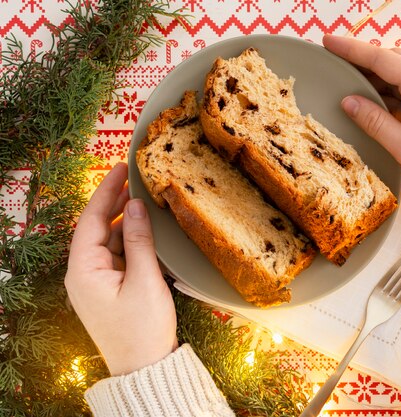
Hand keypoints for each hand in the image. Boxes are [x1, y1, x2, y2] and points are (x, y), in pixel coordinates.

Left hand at [65, 163, 177, 375]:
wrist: (145, 367)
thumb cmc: (143, 328)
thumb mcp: (145, 280)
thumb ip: (140, 240)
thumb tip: (136, 205)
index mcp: (83, 271)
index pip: (90, 219)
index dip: (106, 191)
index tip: (121, 168)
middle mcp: (84, 274)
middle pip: (97, 228)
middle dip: (114, 202)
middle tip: (134, 176)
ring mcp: (96, 282)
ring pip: (108, 240)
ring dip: (124, 220)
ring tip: (143, 197)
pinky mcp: (109, 288)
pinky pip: (117, 255)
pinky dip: (130, 239)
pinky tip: (144, 228)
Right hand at [323, 35, 400, 212]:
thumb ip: (376, 123)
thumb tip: (348, 101)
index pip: (384, 60)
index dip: (353, 50)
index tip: (328, 42)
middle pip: (395, 60)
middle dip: (363, 58)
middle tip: (334, 60)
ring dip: (377, 76)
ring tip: (348, 81)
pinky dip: (390, 92)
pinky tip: (373, 101)